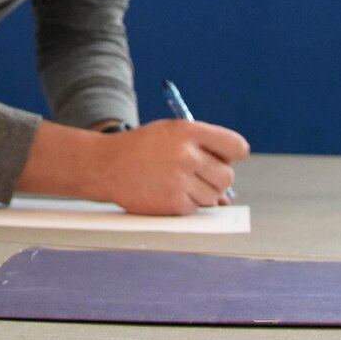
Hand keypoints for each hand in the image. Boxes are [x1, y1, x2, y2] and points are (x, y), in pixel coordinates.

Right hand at [99, 120, 248, 213]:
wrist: (104, 165)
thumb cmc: (141, 149)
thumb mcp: (170, 135)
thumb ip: (202, 153)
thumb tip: (228, 195)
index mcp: (188, 131)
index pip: (236, 146)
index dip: (231, 155)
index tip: (222, 158)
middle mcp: (187, 155)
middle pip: (227, 176)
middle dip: (215, 178)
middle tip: (194, 174)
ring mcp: (180, 180)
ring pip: (214, 196)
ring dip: (200, 193)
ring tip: (175, 182)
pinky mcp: (174, 203)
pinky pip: (196, 208)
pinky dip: (185, 203)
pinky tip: (165, 191)